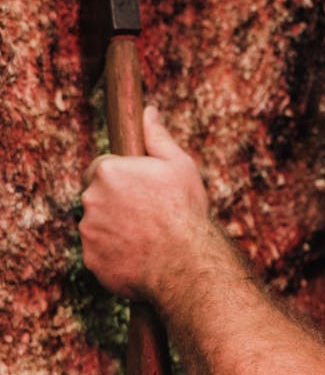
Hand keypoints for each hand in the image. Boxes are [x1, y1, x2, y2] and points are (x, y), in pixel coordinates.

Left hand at [80, 106, 209, 302]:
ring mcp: (89, 232)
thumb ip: (157, 137)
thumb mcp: (179, 165)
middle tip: (148, 213)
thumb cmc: (185, 211)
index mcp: (108, 171)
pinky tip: (140, 255)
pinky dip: (114, 254)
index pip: (100, 168)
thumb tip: (149, 112)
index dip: (122, 177)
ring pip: (98, 225)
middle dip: (117, 202)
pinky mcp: (92, 260)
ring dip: (115, 228)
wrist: (185, 262)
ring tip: (147, 236)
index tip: (140, 189)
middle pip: (97, 196)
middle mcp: (91, 199)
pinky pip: (100, 253)